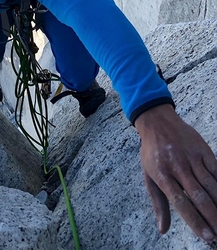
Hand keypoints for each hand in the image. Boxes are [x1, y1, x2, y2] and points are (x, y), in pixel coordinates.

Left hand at [135, 104, 216, 242]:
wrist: (157, 121)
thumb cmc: (152, 152)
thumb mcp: (148, 175)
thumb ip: (158, 202)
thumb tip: (162, 229)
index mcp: (162, 174)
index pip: (180, 202)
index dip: (195, 221)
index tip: (207, 236)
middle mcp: (178, 166)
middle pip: (199, 196)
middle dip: (213, 218)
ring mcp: (191, 157)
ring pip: (211, 184)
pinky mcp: (202, 150)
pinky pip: (216, 170)